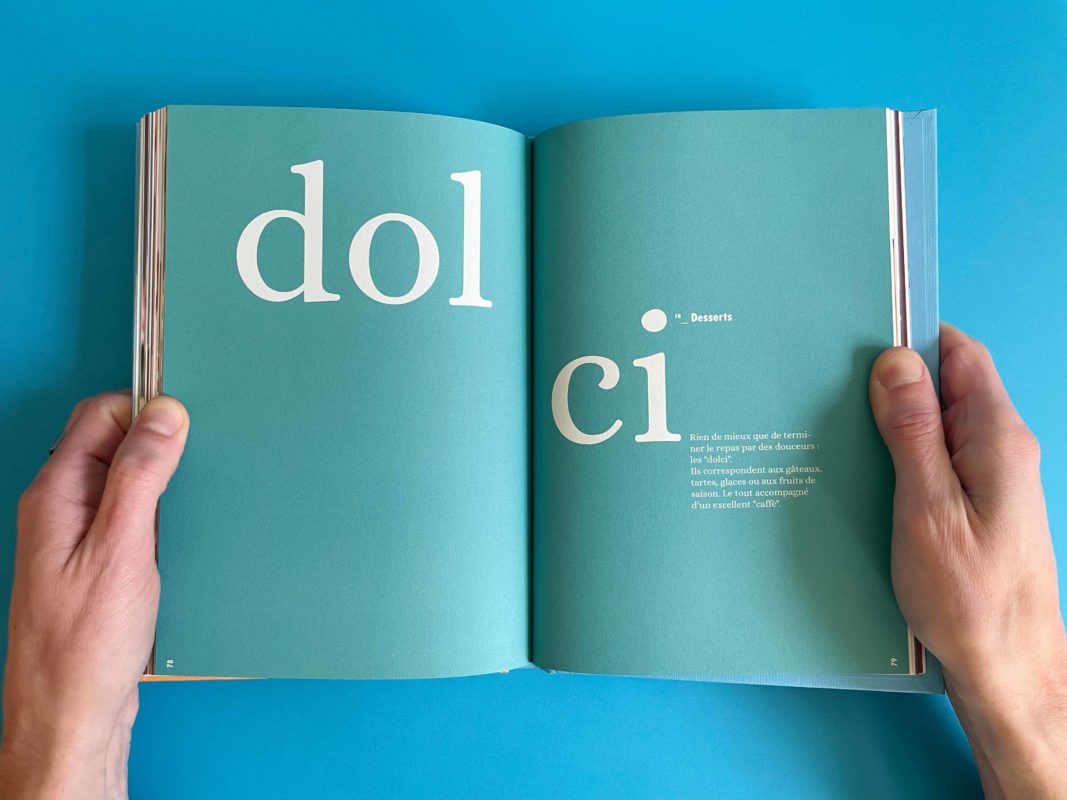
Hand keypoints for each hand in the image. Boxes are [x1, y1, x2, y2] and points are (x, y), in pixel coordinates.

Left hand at [0, 393, 188, 799]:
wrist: (73, 716)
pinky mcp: (97, 564)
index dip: (145, 408)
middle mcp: (61, 509)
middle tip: (204, 452)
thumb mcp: (122, 548)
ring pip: (124, 480)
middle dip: (159, 440)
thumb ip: (141, 475)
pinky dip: (161, 511)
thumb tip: (164, 412)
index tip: (191, 416)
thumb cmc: (86, 643)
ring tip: (200, 491)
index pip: (99, 415)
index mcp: (56, 494)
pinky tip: (185, 529)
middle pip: (111, 443)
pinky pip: (130, 515)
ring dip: (163, 479)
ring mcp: (77, 537)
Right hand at [870, 323, 1066, 797]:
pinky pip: (934, 460)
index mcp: (996, 438)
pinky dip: (898, 456)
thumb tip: (894, 361)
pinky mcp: (975, 507)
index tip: (858, 333)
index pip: (960, 355)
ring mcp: (990, 479)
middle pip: (945, 387)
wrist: (1007, 669)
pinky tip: (860, 471)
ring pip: (935, 425)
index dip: (913, 337)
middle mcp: (999, 449)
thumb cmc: (969, 597)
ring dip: (889, 421)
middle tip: (828, 382)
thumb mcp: (928, 508)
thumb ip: (912, 432)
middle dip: (890, 378)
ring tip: (833, 425)